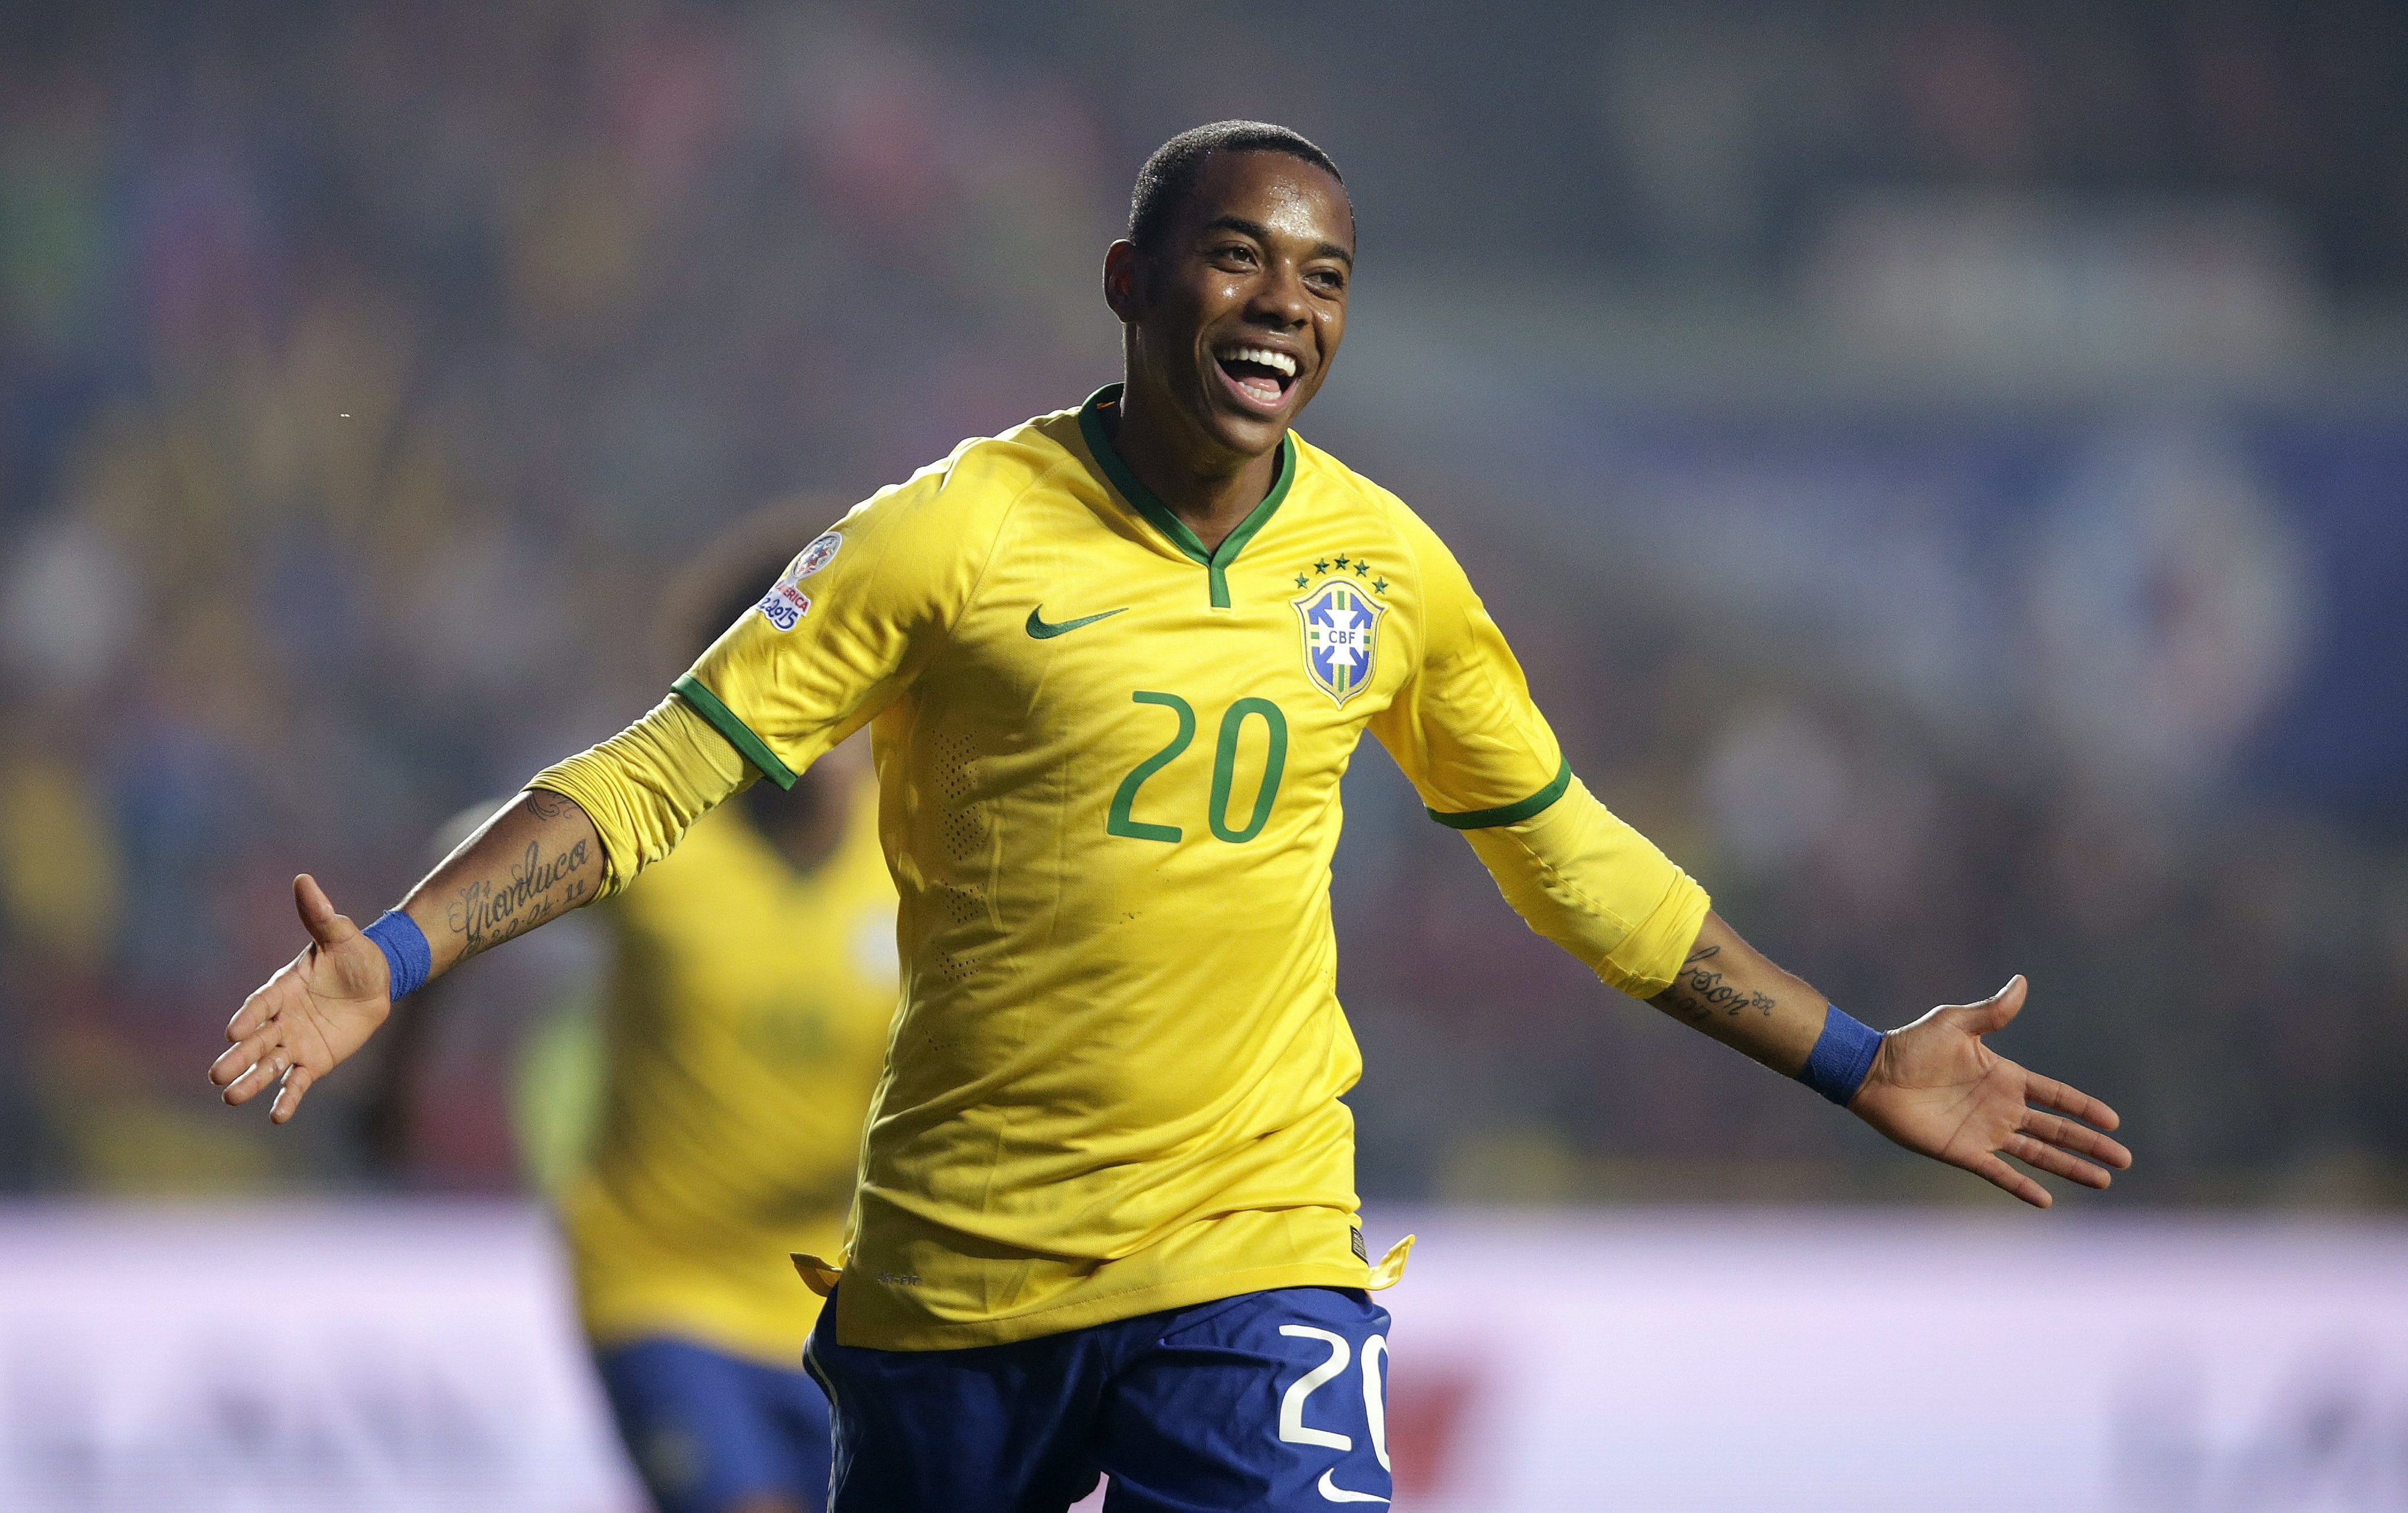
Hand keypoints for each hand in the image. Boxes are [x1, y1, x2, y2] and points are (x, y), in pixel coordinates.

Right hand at [209, 875, 393, 1123]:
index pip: (261, 1004)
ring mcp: (296, 1042)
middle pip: (257, 1040)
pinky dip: (288, 1098)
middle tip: (217, 1076)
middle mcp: (282, 1019)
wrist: (377, 980)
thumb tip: (304, 879)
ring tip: (231, 1097)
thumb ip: (320, 914)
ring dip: (252, 1081)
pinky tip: (276, 1117)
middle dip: (238, 1058)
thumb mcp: (340, 934)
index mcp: (283, 988)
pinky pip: (297, 1082)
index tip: (233, 1032)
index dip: (249, 1017)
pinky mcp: (314, 1060)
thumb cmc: (354, 954)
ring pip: (269, 1065)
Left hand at [1849, 976, 2129, 1207]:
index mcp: (2005, 1077)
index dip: (2083, 1108)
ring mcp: (1984, 1132)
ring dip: (2069, 1166)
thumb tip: (2022, 982)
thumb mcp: (1956, 1024)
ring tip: (2102, 1180)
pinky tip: (2046, 1201)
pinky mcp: (1963, 1152)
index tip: (2114, 1121)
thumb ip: (1992, 1012)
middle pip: (2056, 1129)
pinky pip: (2000, 1173)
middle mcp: (2001, 1108)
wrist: (1873, 1073)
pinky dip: (2023, 1187)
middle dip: (2090, 1144)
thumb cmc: (1911, 1045)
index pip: (2055, 1096)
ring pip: (2038, 1154)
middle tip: (2124, 1159)